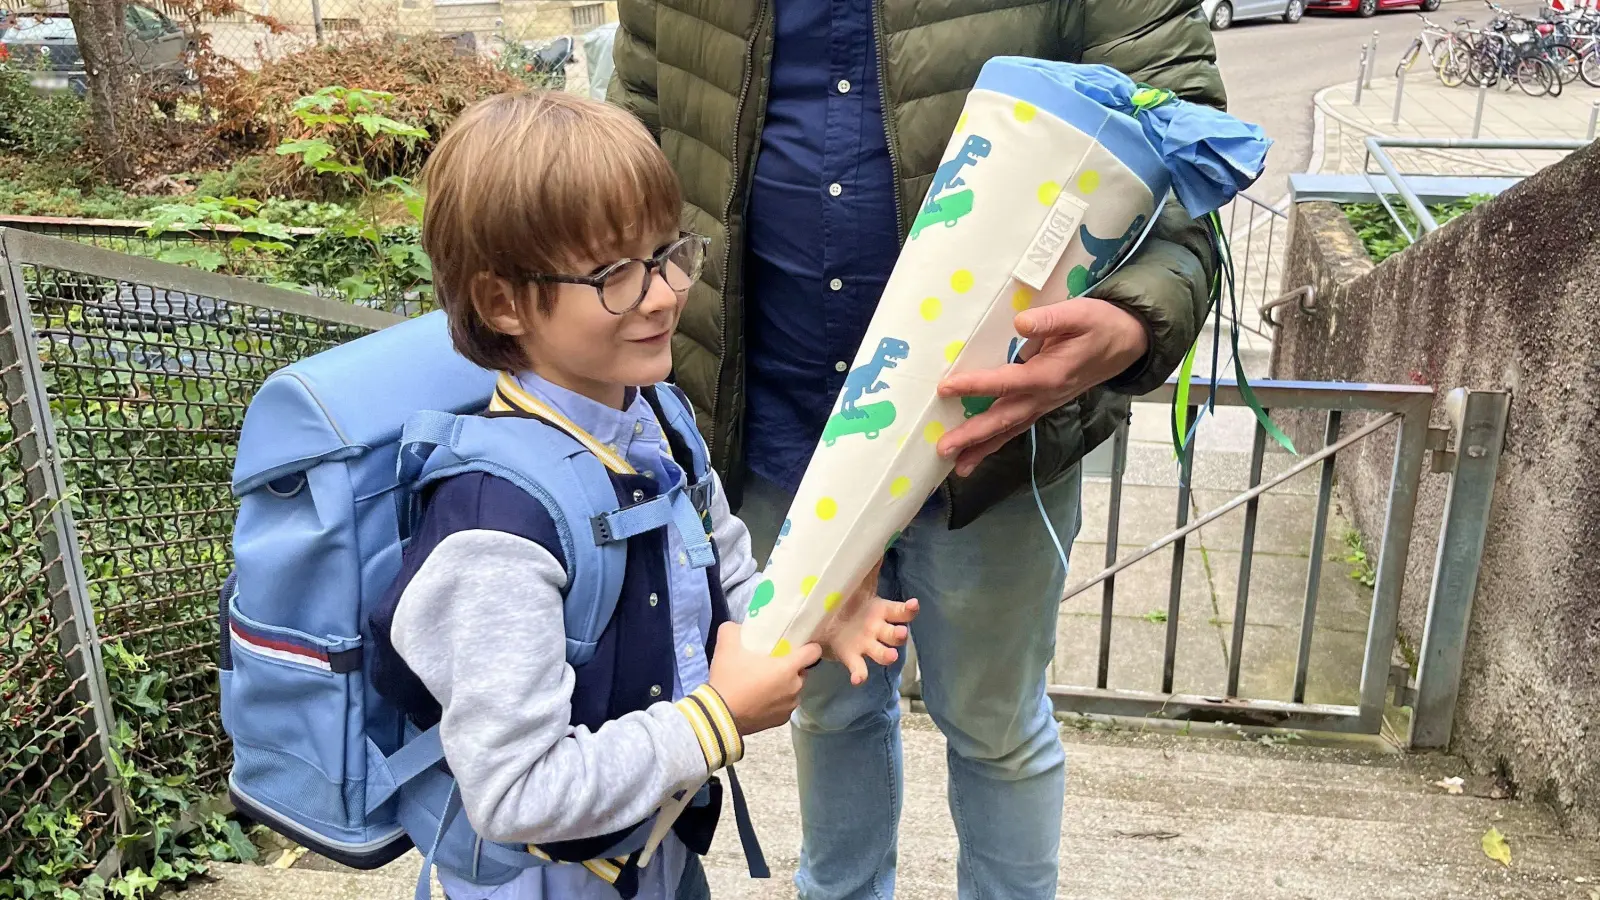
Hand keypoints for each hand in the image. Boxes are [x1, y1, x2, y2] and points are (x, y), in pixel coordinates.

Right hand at [707, 622, 821, 734]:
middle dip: (790, 667)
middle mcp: (795, 687)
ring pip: (793, 690)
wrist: (719, 715)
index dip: (808, 646)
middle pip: (801, 671)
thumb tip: (740, 628)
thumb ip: (735, 629)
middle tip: (770, 665)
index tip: (795, 646)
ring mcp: (790, 706)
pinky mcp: (782, 721)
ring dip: (784, 686)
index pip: (814, 652)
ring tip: (762, 684)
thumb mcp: (727, 644)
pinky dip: (776, 702)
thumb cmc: (729, 678)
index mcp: (788, 667)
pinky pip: (784, 706)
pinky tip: (760, 700)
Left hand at [816, 558, 920, 685]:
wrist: (825, 618)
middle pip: (895, 635)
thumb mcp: (858, 581)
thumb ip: (870, 564)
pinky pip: (859, 668)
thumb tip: (882, 537)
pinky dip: (860, 674)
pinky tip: (858, 678)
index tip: (913, 604)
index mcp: (881, 610)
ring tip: (891, 656)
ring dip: (887, 655)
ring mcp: (866, 645)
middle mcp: (878, 630)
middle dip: (899, 635)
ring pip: (882, 653)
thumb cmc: (848, 598)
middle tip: (901, 634)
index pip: (901, 612)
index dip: (909, 609)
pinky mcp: (851, 657)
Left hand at [935, 297, 1147, 476]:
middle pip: (1004, 419)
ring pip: (1010, 430)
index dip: (976, 385)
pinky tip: (977, 455)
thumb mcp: (1080, 314)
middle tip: (944, 448)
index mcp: (1050, 374)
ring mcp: (1044, 404)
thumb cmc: (1101, 325)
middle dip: (973, 435)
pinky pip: (1017, 427)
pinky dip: (996, 442)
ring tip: (957, 467)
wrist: (1127, 343)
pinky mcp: (1043, 405)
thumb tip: (1021, 323)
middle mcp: (1045, 396)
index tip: (947, 387)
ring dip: (982, 449)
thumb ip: (1050, 319)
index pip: (1007, 382)